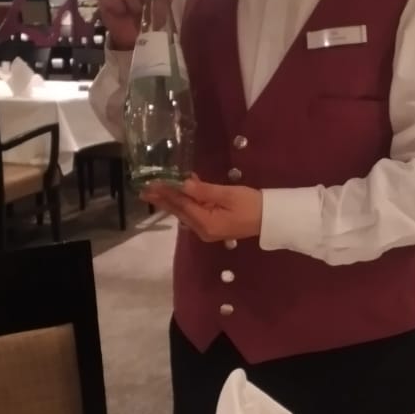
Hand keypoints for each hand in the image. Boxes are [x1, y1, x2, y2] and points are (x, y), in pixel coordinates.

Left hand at [142, 177, 262, 241]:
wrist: (271, 218)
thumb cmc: (253, 204)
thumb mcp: (228, 195)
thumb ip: (204, 191)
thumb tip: (183, 184)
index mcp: (206, 222)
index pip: (181, 204)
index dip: (166, 192)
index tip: (151, 183)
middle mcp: (203, 229)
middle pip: (179, 211)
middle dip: (162, 200)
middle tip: (144, 190)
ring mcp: (207, 230)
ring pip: (184, 213)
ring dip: (170, 202)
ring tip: (154, 193)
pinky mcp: (212, 226)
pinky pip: (193, 214)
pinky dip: (183, 204)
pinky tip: (176, 196)